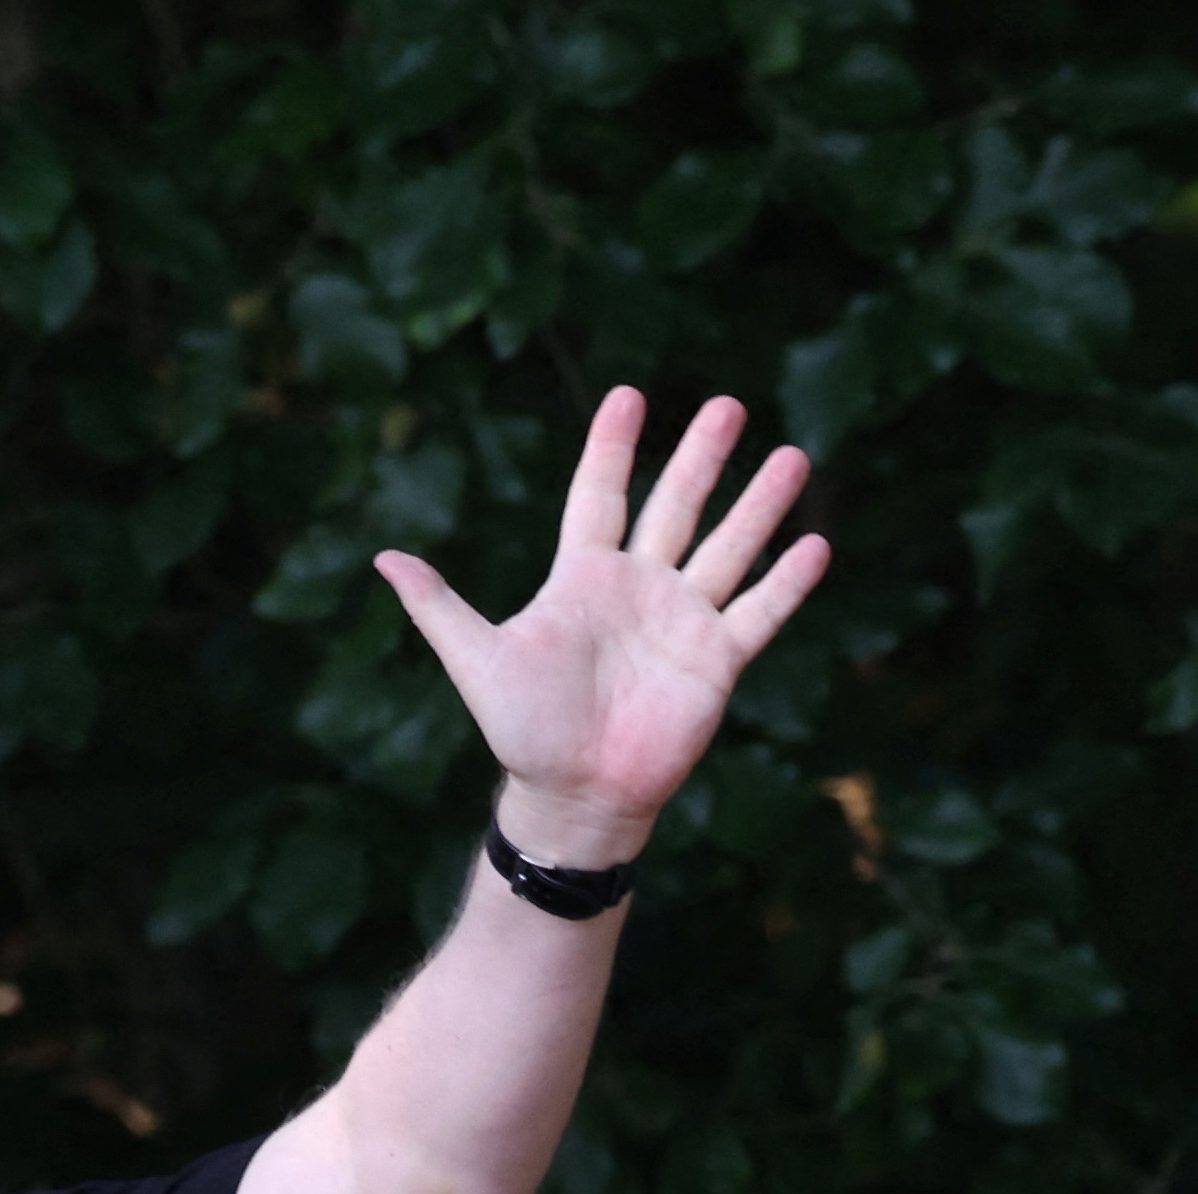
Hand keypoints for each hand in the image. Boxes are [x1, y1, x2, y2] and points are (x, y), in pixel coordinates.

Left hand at [373, 387, 830, 863]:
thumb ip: (439, 606)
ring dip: (759, 504)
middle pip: (675, 507)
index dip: (612, 447)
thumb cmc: (523, 731)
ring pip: (728, 548)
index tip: (627, 394)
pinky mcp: (716, 662)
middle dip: (702, 457)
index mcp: (582, 579)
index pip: (601, 495)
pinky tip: (815, 542)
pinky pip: (759, 613)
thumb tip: (382, 558)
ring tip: (791, 454)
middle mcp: (639, 589)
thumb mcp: (477, 660)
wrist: (573, 795)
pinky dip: (787, 582)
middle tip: (729, 404)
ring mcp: (682, 622)